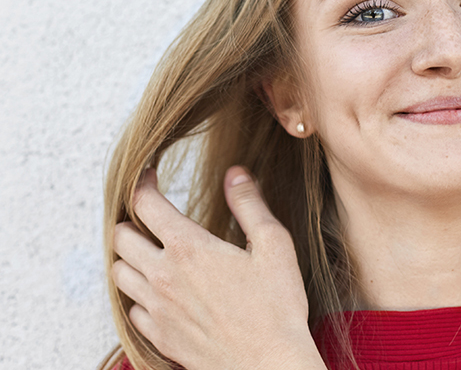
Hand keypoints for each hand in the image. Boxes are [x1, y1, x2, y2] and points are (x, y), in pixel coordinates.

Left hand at [112, 167, 325, 369]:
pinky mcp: (160, 336)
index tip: (150, 177)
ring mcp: (158, 309)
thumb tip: (235, 174)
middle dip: (133, 221)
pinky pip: (131, 309)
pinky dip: (138, 295)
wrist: (269, 365)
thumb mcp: (274, 244)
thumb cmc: (276, 306)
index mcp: (189, 248)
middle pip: (121, 237)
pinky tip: (161, 292)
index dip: (143, 184)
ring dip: (130, 257)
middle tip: (151, 218)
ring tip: (152, 252)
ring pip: (119, 273)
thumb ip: (249, 204)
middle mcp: (164, 276)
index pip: (146, 205)